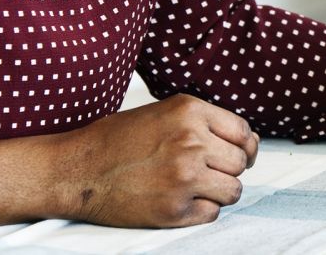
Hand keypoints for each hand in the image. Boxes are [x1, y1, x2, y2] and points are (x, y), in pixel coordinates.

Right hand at [57, 94, 258, 227]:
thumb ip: (204, 122)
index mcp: (190, 111)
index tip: (235, 153)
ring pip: (233, 190)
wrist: (76, 170)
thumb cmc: (117, 140)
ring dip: (218, 191)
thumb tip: (249, 141)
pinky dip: (201, 210)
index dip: (243, 145)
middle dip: (228, 169)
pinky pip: (212, 213)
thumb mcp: (163, 113)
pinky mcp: (174, 209)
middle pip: (241, 162)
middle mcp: (191, 141)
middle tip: (206, 171)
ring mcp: (184, 176)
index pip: (243, 131)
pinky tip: (179, 200)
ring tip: (193, 186)